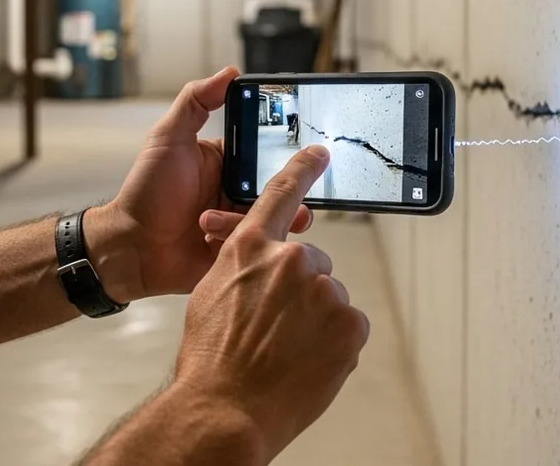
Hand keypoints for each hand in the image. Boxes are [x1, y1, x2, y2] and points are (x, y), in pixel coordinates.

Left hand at [83, 67, 310, 302]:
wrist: (132, 249)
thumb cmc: (146, 193)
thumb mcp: (168, 139)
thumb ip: (195, 102)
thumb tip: (229, 73)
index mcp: (226, 163)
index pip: (267, 151)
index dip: (288, 149)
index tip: (306, 148)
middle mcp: (237, 191)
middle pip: (281, 186)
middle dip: (294, 188)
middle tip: (301, 190)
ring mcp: (240, 223)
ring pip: (278, 216)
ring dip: (277, 216)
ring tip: (277, 218)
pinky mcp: (240, 252)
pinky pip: (264, 247)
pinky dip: (258, 243)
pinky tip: (239, 241)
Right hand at [171, 145, 369, 461]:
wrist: (225, 407)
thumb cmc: (210, 359)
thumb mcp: (210, 296)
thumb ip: (243, 270)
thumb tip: (264, 272)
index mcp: (250, 248)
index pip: (281, 196)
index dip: (301, 171)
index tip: (320, 152)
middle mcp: (290, 261)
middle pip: (311, 265)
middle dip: (300, 291)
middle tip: (275, 329)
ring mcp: (324, 291)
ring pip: (328, 300)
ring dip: (315, 322)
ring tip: (285, 352)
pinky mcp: (350, 323)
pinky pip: (347, 327)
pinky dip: (333, 345)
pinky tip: (305, 363)